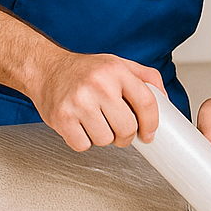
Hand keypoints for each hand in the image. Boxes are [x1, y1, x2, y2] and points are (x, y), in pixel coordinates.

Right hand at [27, 50, 163, 151]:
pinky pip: (83, 145)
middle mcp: (98, 85)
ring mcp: (78, 102)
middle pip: (127, 127)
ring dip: (104, 138)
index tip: (149, 134)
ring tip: (97, 123)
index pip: (147, 103)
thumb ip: (146, 78)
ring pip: (106, 140)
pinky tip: (82, 127)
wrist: (45, 68)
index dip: (152, 123)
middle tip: (120, 130)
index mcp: (117, 71)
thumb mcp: (119, 64)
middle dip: (127, 135)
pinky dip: (84, 141)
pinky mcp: (61, 118)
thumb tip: (166, 100)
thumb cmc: (85, 70)